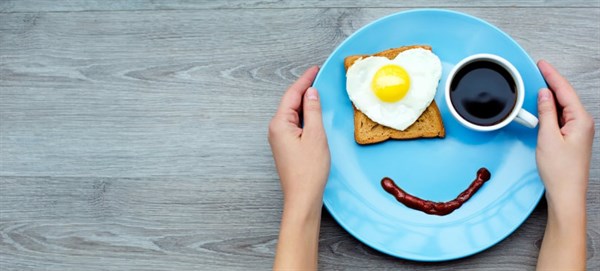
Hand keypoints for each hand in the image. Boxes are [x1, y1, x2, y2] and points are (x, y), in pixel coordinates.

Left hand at [268, 65, 329, 208]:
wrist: (302, 196)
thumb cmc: (309, 171)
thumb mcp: (316, 135)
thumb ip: (313, 111)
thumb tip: (311, 93)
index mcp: (280, 124)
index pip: (292, 95)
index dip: (304, 80)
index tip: (315, 70)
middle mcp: (276, 129)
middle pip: (290, 102)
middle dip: (304, 89)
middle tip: (317, 77)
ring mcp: (279, 139)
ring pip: (293, 113)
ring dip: (305, 102)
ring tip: (317, 92)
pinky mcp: (286, 146)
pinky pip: (295, 124)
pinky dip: (305, 116)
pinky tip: (313, 114)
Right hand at [535, 59, 593, 269]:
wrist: (566, 193)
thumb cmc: (560, 171)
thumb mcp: (547, 137)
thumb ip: (546, 113)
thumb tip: (543, 95)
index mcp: (580, 120)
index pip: (565, 91)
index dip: (552, 75)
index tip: (542, 64)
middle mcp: (582, 124)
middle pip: (566, 96)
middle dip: (552, 82)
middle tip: (539, 69)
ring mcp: (577, 131)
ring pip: (563, 106)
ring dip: (551, 95)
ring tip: (538, 84)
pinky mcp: (571, 138)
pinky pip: (560, 117)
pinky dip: (551, 109)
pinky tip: (543, 107)